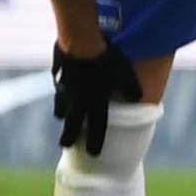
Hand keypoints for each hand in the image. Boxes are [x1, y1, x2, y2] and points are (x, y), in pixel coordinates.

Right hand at [51, 43, 131, 157]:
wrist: (80, 41)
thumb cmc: (107, 58)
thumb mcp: (125, 72)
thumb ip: (131, 88)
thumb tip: (139, 98)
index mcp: (95, 101)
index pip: (96, 127)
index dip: (95, 141)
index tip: (93, 154)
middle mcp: (76, 99)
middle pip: (71, 123)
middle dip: (68, 136)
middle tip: (65, 145)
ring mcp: (63, 88)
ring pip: (61, 107)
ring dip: (62, 114)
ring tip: (62, 118)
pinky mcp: (56, 75)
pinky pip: (58, 88)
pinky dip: (60, 91)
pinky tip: (62, 87)